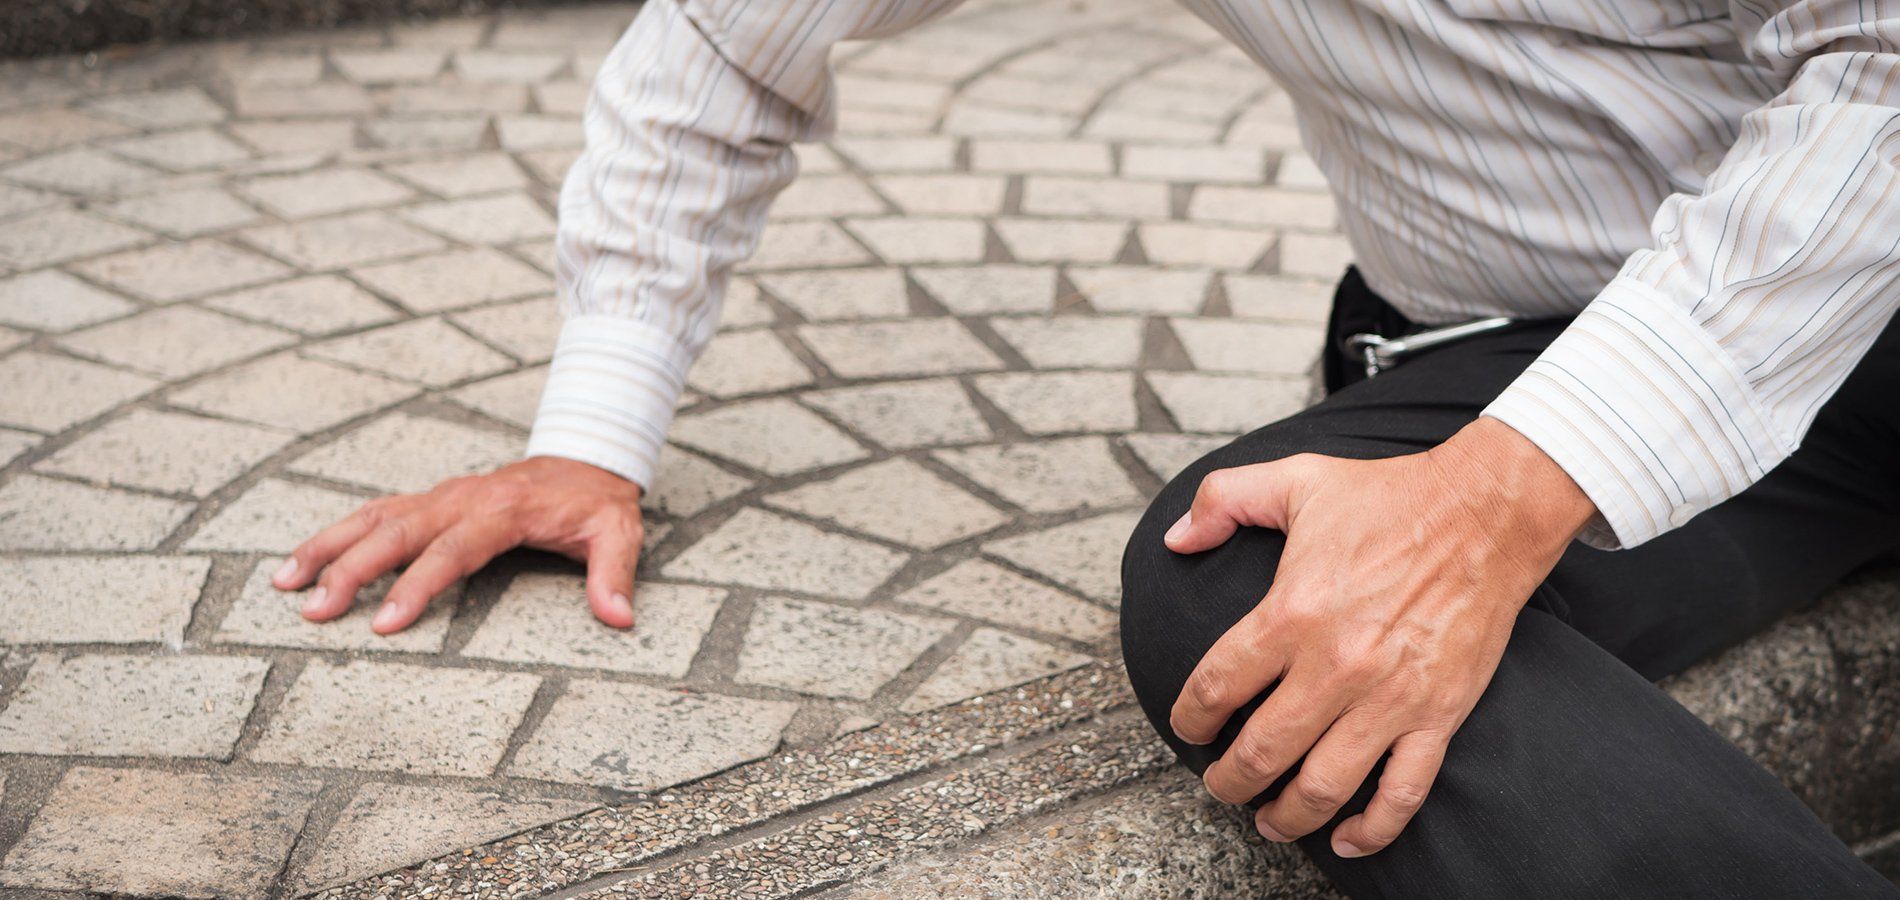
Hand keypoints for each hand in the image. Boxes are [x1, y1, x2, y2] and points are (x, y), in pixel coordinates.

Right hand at [273, 456, 645, 633]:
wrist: (588, 455)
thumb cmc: (598, 502)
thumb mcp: (619, 532)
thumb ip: (615, 574)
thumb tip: (620, 618)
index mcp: (504, 510)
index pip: (453, 551)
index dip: (417, 587)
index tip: (384, 624)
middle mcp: (462, 498)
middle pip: (397, 533)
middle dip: (352, 571)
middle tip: (313, 611)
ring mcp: (442, 495)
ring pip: (374, 517)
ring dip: (328, 546)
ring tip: (283, 581)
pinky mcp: (432, 498)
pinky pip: (378, 512)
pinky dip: (338, 533)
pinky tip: (304, 559)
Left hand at [1164, 416, 1593, 857]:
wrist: (1488, 512)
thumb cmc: (1390, 496)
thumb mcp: (1295, 479)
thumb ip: (1223, 500)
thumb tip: (1174, 539)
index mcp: (1293, 612)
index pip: (1218, 685)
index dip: (1191, 716)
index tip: (1187, 727)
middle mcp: (1336, 665)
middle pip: (1261, 751)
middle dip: (1228, 780)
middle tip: (1218, 784)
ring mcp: (1390, 698)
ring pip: (1323, 786)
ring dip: (1286, 816)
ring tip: (1267, 821)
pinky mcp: (1438, 715)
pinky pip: (1402, 793)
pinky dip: (1372, 829)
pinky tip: (1344, 840)